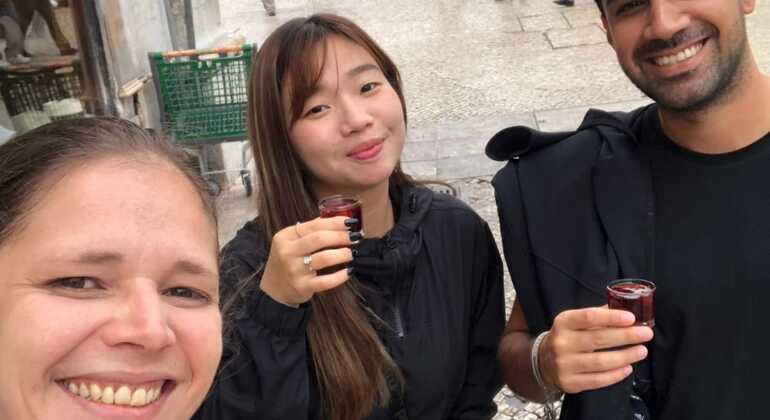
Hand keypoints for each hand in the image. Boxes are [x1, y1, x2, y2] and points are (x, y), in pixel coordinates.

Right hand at [259, 216, 357, 305]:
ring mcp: (294, 270)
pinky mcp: (302, 287)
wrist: (274, 288)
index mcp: (285, 236)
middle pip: (319, 239)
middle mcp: (287, 252)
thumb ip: (311, 229)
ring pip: (324, 258)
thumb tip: (338, 219)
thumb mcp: (291, 241)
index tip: (351, 222)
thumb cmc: (288, 260)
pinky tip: (349, 271)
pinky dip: (340, 276)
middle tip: (354, 238)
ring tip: (351, 253)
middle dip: (341, 237)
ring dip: (343, 254)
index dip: (335, 222)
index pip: (314, 225)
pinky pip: (325, 281)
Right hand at [539, 306, 653, 393]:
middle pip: (598, 339)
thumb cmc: (567, 337)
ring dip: (625, 356)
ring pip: (600, 362)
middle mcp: (562, 343)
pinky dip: (616, 374)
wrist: (543, 362)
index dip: (611, 317)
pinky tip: (628, 368)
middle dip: (626, 336)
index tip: (631, 317)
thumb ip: (597, 316)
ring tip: (642, 351)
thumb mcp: (575, 322)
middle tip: (646, 334)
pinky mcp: (570, 382)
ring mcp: (564, 364)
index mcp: (564, 322)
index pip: (589, 317)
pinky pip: (598, 380)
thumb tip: (625, 309)